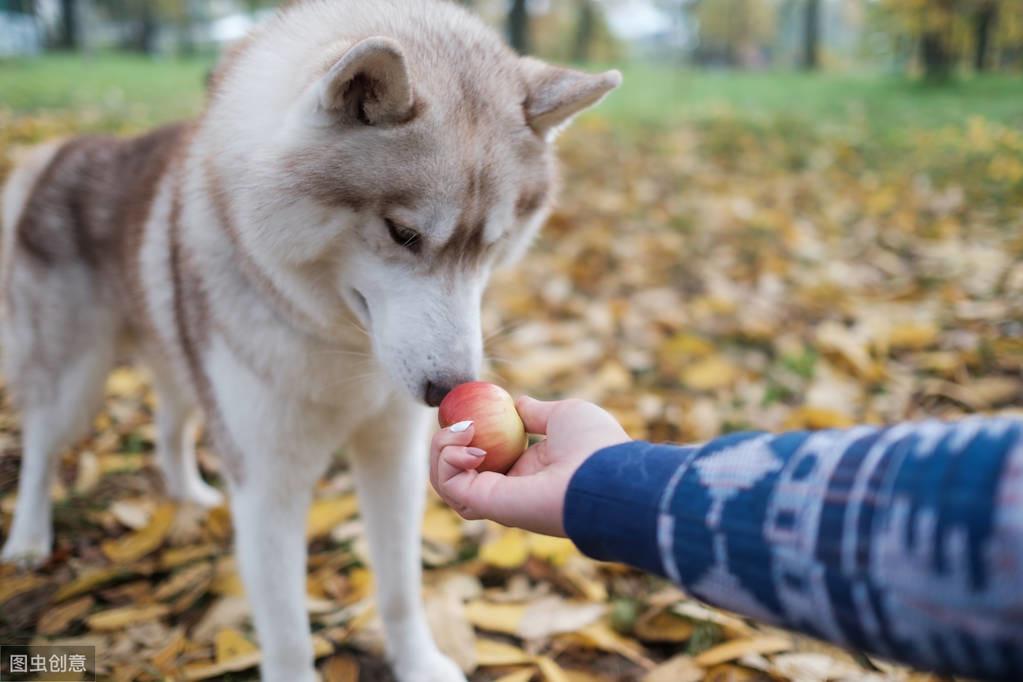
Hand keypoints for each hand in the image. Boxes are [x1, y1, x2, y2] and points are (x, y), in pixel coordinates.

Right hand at [429, 396, 629, 536]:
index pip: (482, 458)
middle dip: (444, 444)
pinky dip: (446, 460)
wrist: (607, 476)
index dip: (466, 435)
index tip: (468, 413)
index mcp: (528, 471)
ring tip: (462, 429)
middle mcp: (509, 488)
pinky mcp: (486, 504)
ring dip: (440, 451)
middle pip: (456, 472)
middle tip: (460, 422)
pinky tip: (469, 444)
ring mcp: (496, 499)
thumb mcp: (564, 416)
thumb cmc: (594, 446)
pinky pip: (449, 485)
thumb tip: (518, 404)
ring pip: (446, 482)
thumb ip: (537, 413)